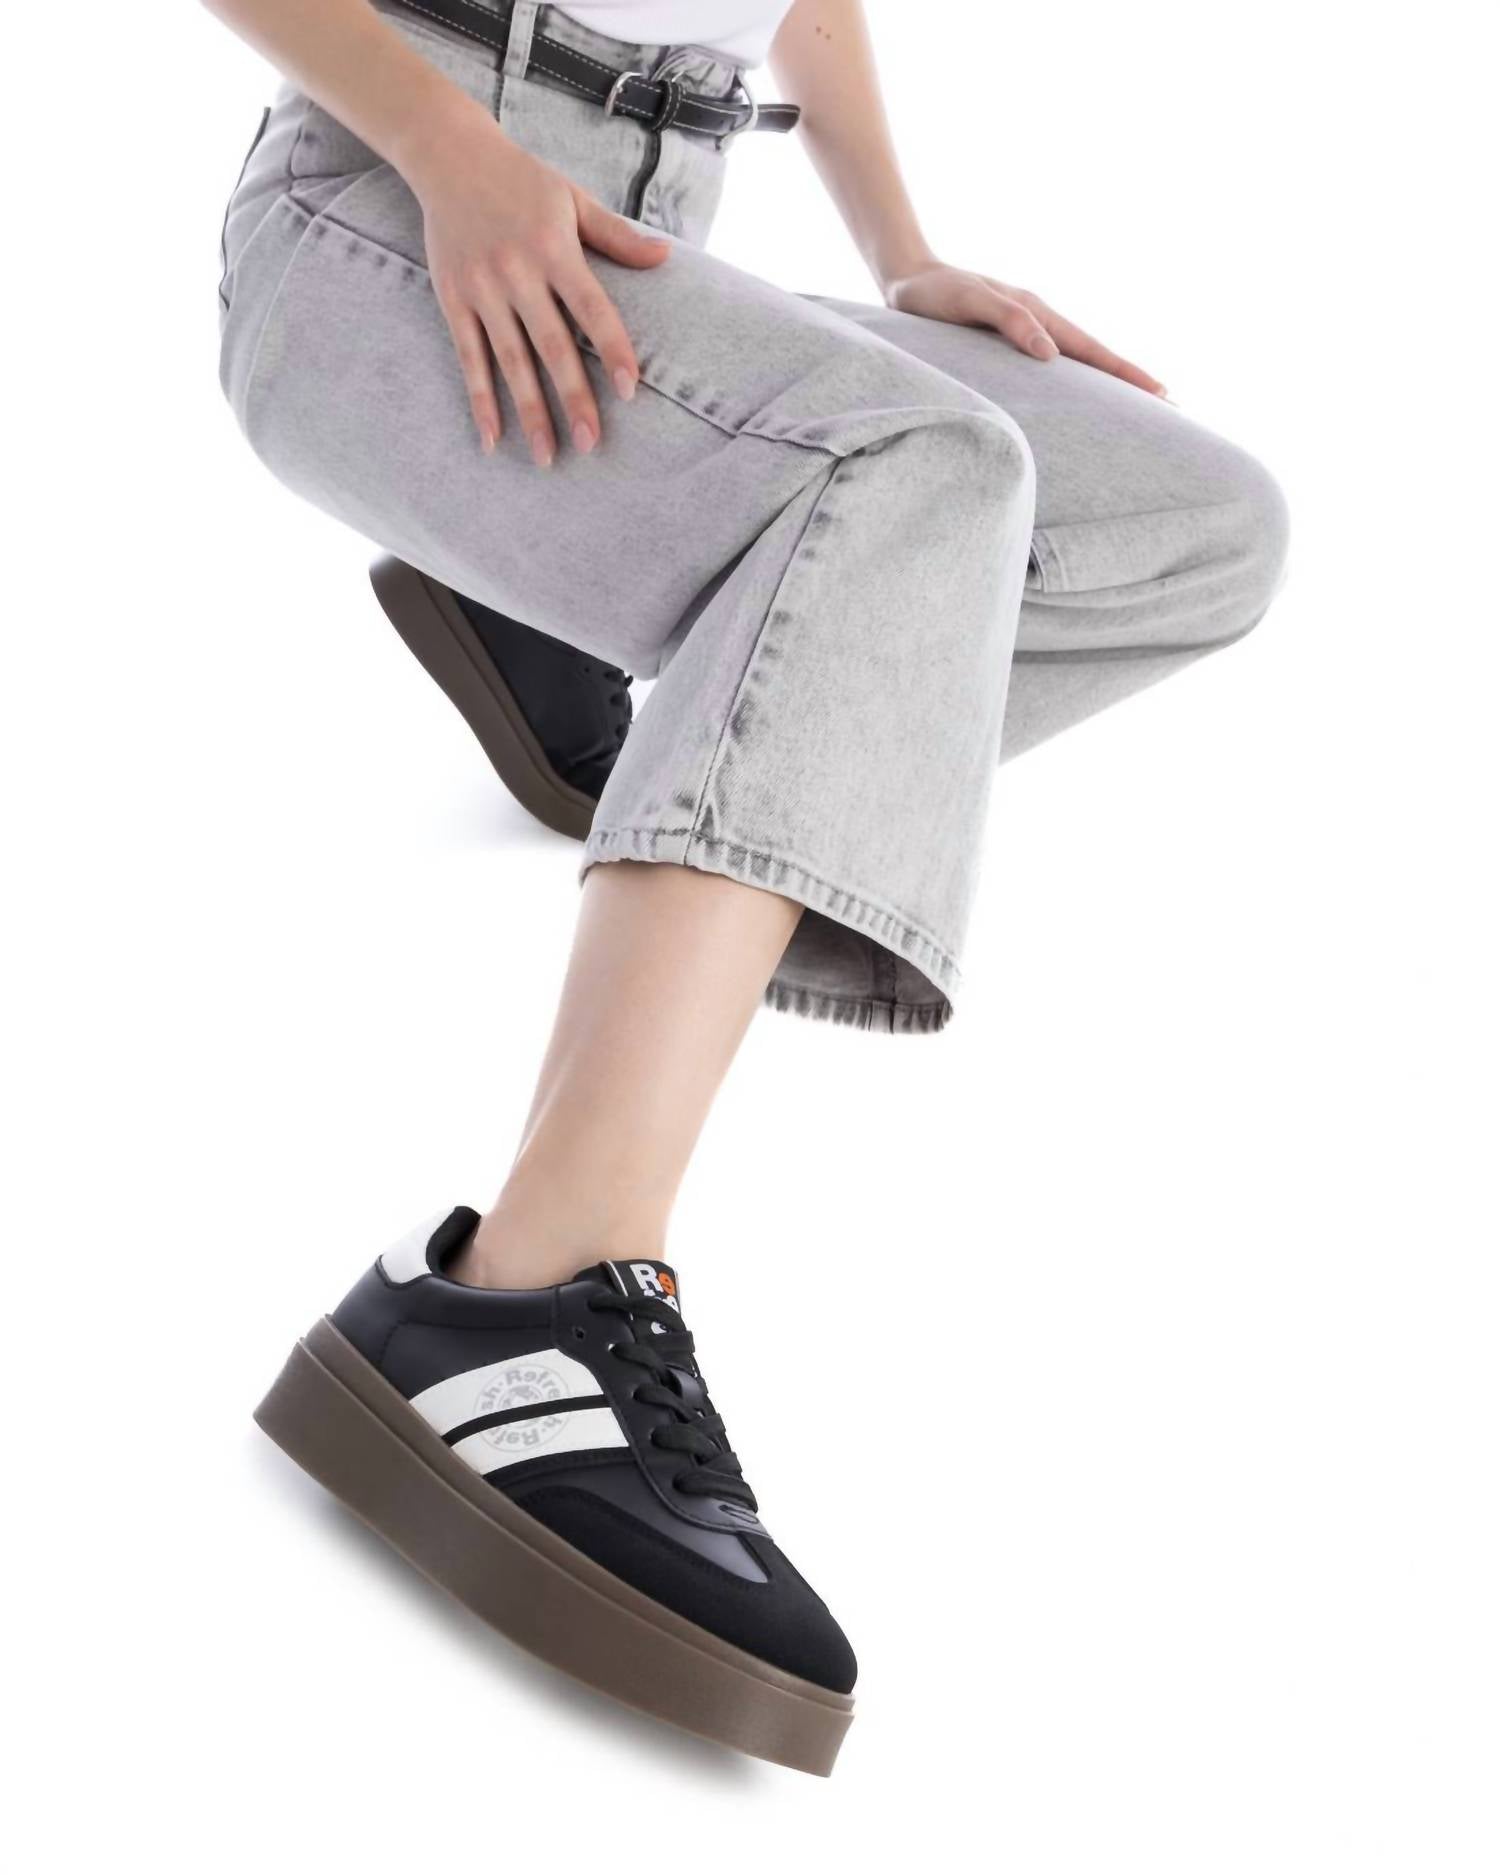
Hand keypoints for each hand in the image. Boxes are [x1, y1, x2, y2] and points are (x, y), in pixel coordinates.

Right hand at [407, 114, 671, 464]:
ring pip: (511, 362)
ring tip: (547, 457)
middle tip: (592, 444)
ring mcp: (482, 290)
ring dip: (530, 412)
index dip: (612, 349)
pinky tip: (492, 439)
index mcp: (554, 249)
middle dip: (573, 398)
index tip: (631, 389)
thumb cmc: (522, 180)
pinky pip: (469, 359)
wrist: (448, 155)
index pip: (592, 309)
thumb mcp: (573, 199)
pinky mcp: (453, 300)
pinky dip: (480, 400)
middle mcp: (518, 272)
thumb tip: (665, 256)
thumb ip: (616, 235)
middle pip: (552, 347)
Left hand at [884, 262, 1165, 396]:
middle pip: (1093, 354)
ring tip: (1133, 406)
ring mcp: (1026, 329)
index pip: (1091, 348)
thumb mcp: (970, 302)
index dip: (1124, 372)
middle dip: (1129, 379)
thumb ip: (1009, 322)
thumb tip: (1050, 356)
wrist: (905, 275)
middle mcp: (1037, 320)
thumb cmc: (932, 292)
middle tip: (1168, 404)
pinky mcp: (1009, 339)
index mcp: (1035, 313)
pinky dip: (1074, 377)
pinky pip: (1053, 362)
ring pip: (1076, 359)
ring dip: (1105, 381)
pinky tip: (1078, 395)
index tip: (1158, 392)